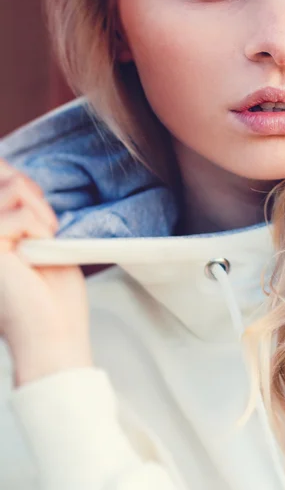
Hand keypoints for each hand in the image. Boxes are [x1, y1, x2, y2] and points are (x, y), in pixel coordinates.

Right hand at [0, 159, 92, 387]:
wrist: (53, 333)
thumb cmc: (51, 294)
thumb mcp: (38, 240)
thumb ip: (21, 208)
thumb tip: (14, 175)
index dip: (20, 181)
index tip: (38, 218)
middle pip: (8, 177)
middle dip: (38, 200)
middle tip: (45, 235)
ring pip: (16, 188)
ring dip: (43, 216)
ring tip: (42, 246)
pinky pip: (22, 214)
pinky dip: (41, 231)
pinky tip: (36, 255)